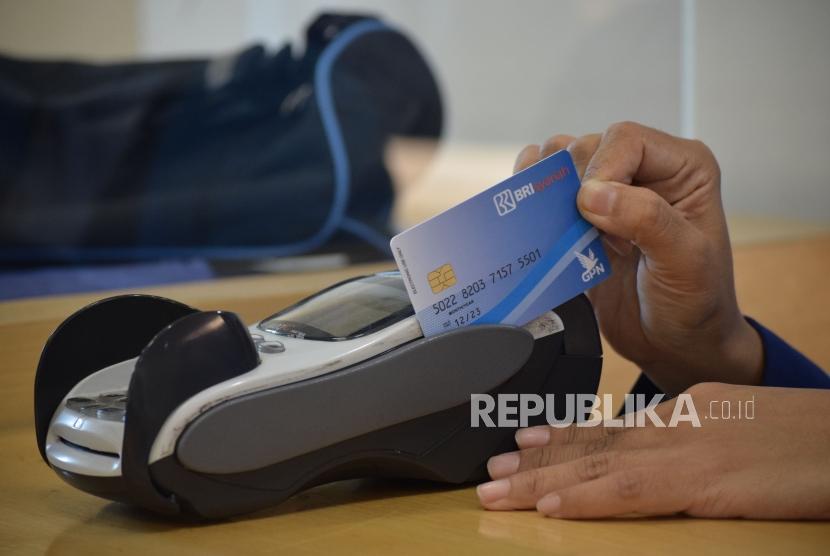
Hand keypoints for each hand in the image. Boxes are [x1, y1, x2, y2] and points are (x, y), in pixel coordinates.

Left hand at [477, 383, 829, 518]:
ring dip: (543, 480)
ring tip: (497, 488)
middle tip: (490, 470)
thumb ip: (697, 441)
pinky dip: (587, 499)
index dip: (562, 437)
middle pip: (593, 446)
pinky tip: (552, 507)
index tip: (524, 441)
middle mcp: (676, 425)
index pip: (611, 429)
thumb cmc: (808, 439)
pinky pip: (633, 492)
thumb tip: (664, 460)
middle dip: (538, 461)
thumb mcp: (744, 430)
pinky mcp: (707, 482)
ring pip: (598, 468)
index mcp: (686, 412)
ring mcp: (688, 450)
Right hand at [514, 122, 761, 393]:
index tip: (593, 215)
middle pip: (587, 148)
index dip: (602, 170)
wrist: (675, 347)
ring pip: (561, 163)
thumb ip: (648, 220)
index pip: (625, 140)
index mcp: (683, 168)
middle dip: (572, 186)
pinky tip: (538, 225)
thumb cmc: (696, 305)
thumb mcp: (686, 263)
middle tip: (579, 229)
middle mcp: (645, 172)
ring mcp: (612, 194)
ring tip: (554, 225)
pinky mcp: (584, 219)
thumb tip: (592, 193)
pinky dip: (532, 204)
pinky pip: (546, 192)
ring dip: (547, 191)